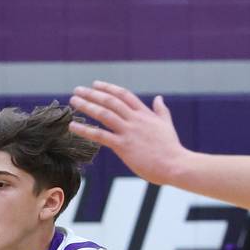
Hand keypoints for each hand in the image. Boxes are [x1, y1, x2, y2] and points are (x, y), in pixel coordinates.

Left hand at [69, 81, 186, 184]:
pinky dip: (85, 130)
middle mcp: (135, 119)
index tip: (95, 84)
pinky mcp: (124, 146)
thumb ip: (161, 110)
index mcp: (145, 114)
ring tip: (73, 102)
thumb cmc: (171, 149)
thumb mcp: (167, 124)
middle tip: (77, 90)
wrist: (176, 164)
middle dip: (92, 93)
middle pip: (110, 101)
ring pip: (104, 113)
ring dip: (86, 106)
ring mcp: (129, 131)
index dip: (108, 88)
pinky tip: (72, 127)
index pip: (124, 95)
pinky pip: (100, 135)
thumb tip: (159, 98)